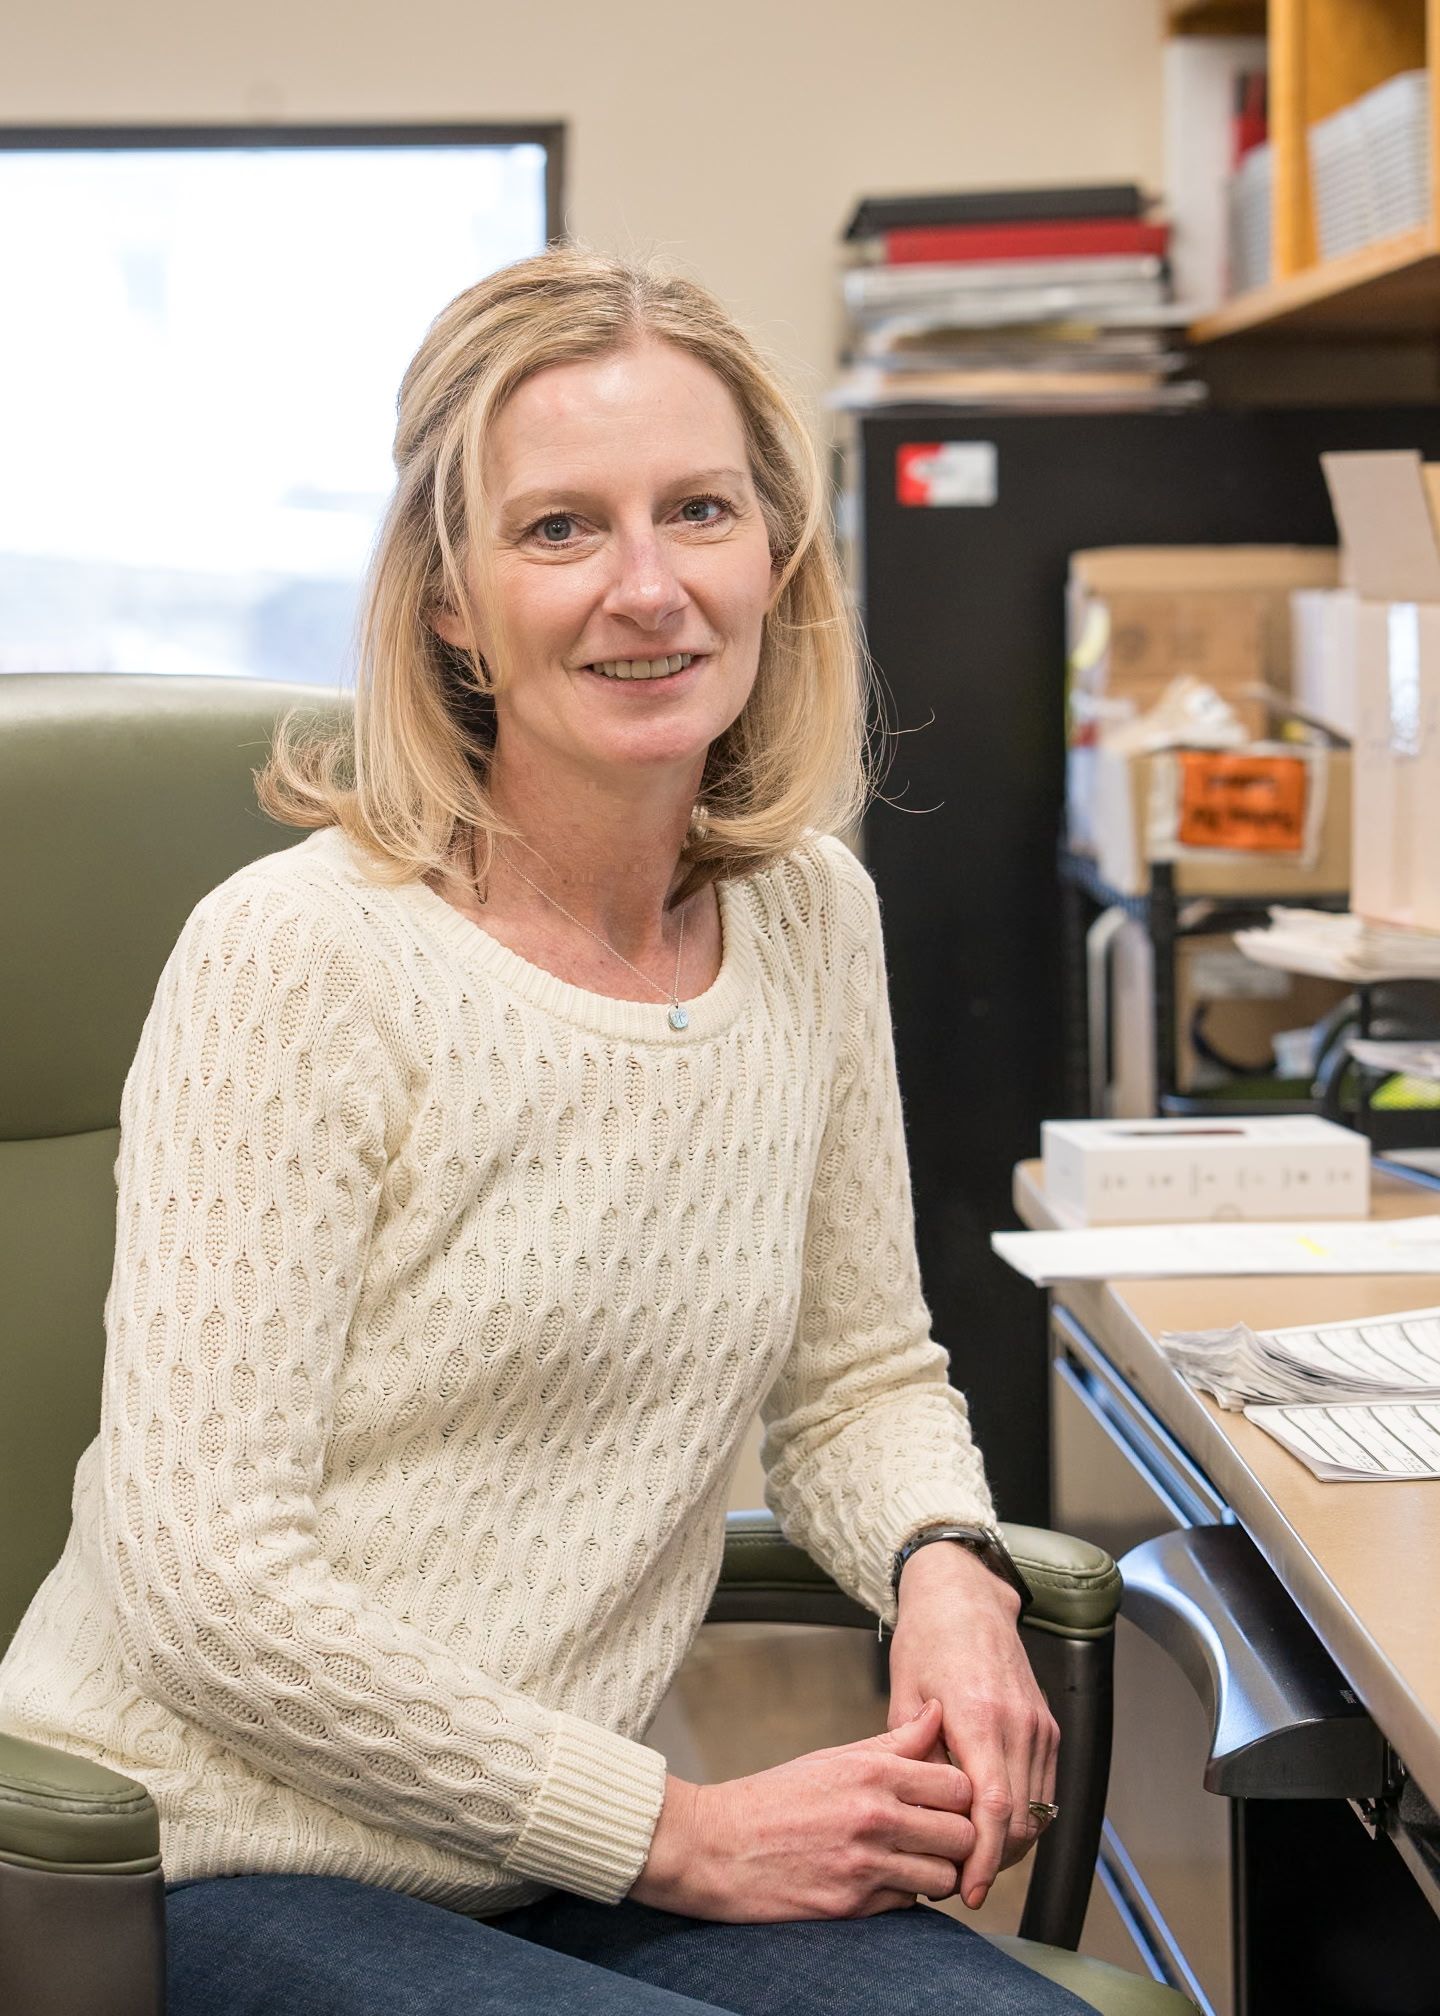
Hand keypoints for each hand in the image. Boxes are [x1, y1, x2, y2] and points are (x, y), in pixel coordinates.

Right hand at [629, 1698, 974, 1920]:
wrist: (716, 1847)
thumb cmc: (776, 1798)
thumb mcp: (835, 1757)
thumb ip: (894, 1742)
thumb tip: (937, 1712)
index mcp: (872, 1772)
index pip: (958, 1784)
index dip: (960, 1795)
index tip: (946, 1800)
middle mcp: (875, 1816)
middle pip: (962, 1833)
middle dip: (958, 1837)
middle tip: (939, 1835)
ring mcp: (865, 1865)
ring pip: (943, 1877)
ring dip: (935, 1871)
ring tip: (913, 1860)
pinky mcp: (853, 1906)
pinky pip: (908, 1905)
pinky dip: (904, 1895)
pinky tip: (882, 1880)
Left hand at [886, 1542, 1059, 1910]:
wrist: (965, 1595)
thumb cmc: (927, 1640)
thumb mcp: (904, 1696)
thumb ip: (914, 1757)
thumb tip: (918, 1817)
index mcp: (979, 1715)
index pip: (993, 1807)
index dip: (984, 1858)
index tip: (968, 1890)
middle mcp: (1018, 1723)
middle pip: (1020, 1820)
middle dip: (993, 1861)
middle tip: (957, 1880)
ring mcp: (1039, 1724)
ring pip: (1038, 1811)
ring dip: (1010, 1844)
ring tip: (971, 1858)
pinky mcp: (1047, 1725)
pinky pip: (1044, 1788)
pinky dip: (1023, 1816)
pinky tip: (991, 1824)